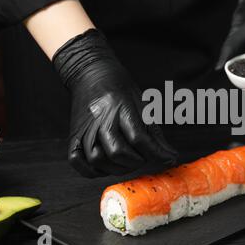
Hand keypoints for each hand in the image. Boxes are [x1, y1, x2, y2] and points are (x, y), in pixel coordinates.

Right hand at [53, 29, 177, 177]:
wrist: (91, 74)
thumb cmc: (120, 90)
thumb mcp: (142, 105)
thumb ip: (155, 133)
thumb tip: (170, 157)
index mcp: (120, 108)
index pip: (139, 138)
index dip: (156, 153)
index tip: (168, 158)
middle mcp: (100, 120)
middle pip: (118, 152)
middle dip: (137, 161)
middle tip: (144, 157)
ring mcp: (84, 129)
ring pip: (98, 160)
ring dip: (118, 167)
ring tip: (128, 161)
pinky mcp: (74, 136)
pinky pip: (77, 161)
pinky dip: (91, 170)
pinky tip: (107, 166)